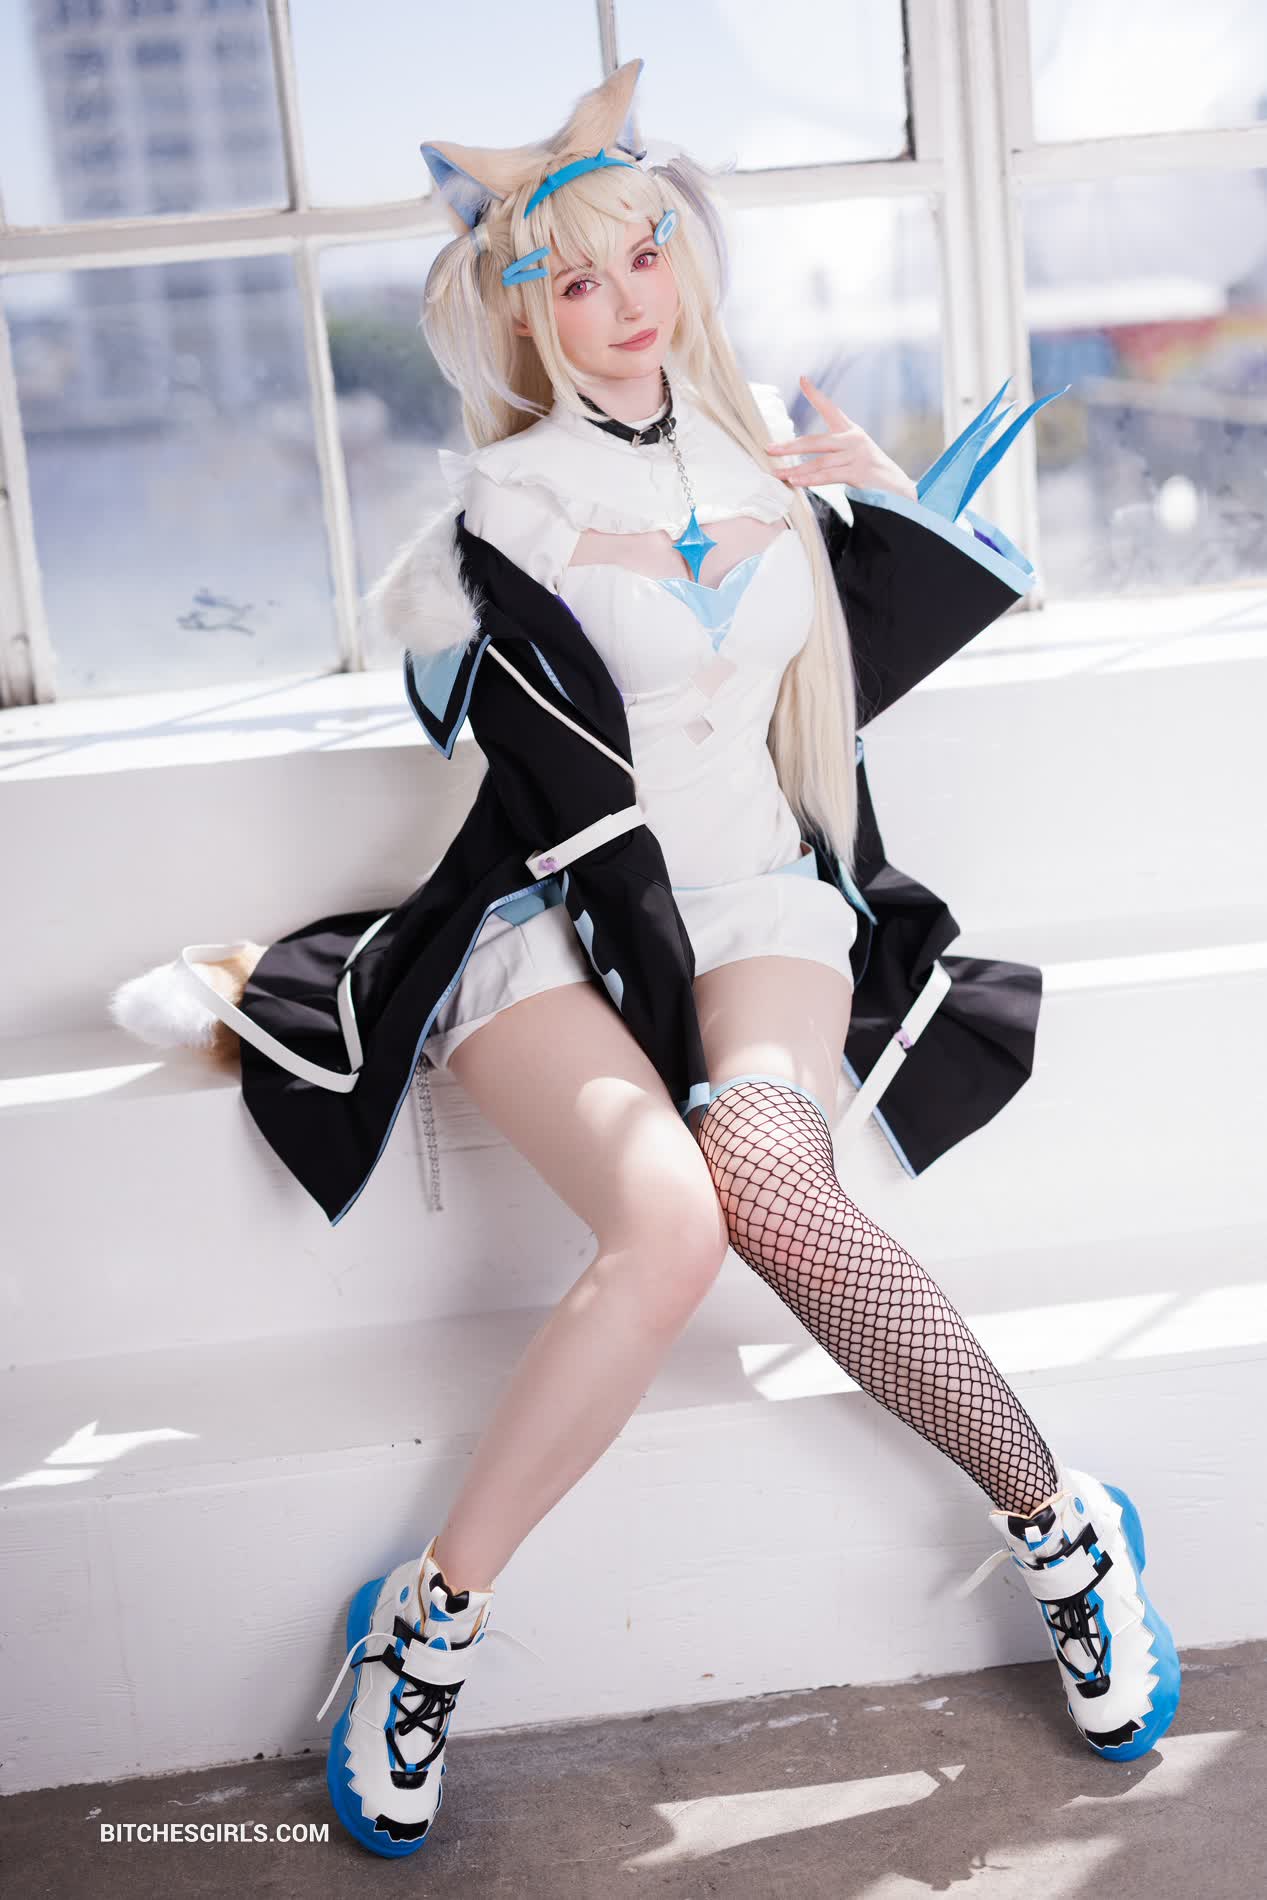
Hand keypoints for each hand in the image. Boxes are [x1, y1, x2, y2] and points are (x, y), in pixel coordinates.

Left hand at [766, 374, 917, 501]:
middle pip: (816, 441)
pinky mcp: (858, 472)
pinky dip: (810, 479)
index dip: (815, 395)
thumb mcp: (854, 451)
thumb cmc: (869, 469)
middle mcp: (853, 439)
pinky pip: (828, 476)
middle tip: (769, 448)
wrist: (895, 486)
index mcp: (850, 430)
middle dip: (790, 446)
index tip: (802, 380)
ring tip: (778, 473)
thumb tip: (801, 453)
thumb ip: (832, 449)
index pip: (831, 409)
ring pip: (820, 461)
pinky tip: (795, 480)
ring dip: (797, 469)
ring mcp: (855, 455)